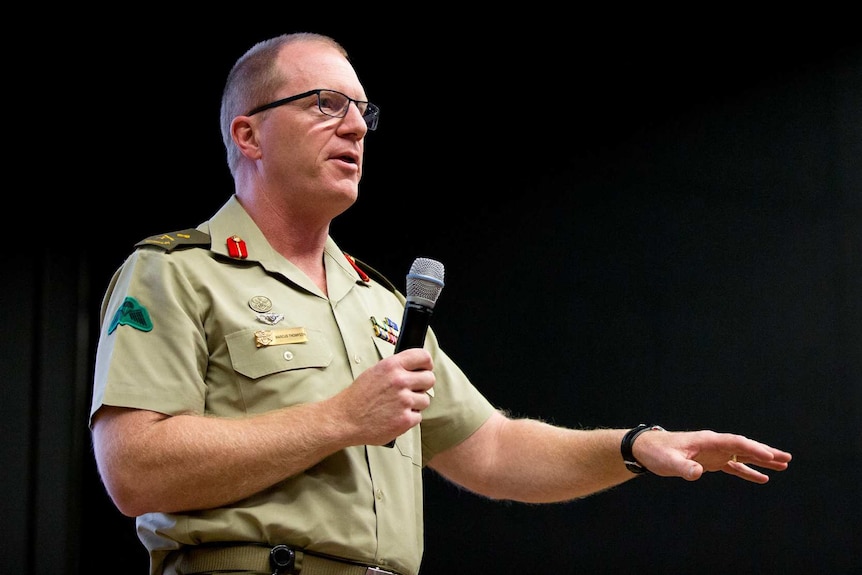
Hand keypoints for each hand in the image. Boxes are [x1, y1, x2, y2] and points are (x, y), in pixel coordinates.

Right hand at [333, 348, 434, 445]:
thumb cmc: (359, 397)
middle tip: (412, 390)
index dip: (427, 364)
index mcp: (392, 366)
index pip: (423, 356)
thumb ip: (396, 368)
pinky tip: (395, 416)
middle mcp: (400, 381)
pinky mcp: (405, 419)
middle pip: (430, 379)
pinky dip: (409, 418)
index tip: (426, 368)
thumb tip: (416, 367)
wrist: (346, 419)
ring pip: (425, 400)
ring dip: (415, 404)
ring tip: (398, 406)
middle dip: (423, 385)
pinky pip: (418, 416)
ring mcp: (404, 401)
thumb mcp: (375, 372)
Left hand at [634, 429, 791, 483]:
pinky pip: (734, 466)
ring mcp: (714, 453)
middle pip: (745, 446)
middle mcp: (714, 444)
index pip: (735, 442)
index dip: (753, 448)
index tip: (770, 457)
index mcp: (707, 440)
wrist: (646, 450)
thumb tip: (697, 473)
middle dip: (766, 452)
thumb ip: (683, 467)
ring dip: (762, 460)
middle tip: (787, 458)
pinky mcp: (711, 462)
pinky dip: (748, 471)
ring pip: (743, 455)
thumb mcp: (668, 461)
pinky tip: (762, 478)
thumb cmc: (657, 452)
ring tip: (783, 465)